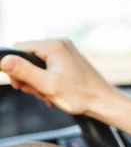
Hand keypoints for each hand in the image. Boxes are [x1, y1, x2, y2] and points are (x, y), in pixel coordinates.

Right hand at [0, 39, 130, 135]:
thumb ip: (24, 72)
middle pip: (28, 58)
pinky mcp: (69, 61)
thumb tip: (3, 60)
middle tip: (38, 92)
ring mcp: (65, 52)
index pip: (19, 49)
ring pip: (37, 66)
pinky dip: (47, 82)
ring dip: (38, 83)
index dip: (15, 68)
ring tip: (49, 95)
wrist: (104, 102)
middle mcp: (60, 44)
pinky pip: (48, 69)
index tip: (21, 84)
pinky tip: (54, 94)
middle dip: (29, 78)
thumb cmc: (80, 95)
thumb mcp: (47, 85)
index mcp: (54, 46)